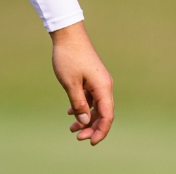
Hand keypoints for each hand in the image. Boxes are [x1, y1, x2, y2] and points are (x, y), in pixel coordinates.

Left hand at [49, 21, 113, 144]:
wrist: (67, 34)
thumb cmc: (69, 57)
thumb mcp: (70, 84)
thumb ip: (79, 104)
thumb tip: (85, 122)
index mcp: (103, 87)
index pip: (107, 116)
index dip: (100, 131)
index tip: (90, 142)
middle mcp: (104, 86)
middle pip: (103, 113)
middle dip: (92, 127)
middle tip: (77, 137)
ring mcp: (98, 82)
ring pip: (96, 106)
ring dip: (86, 118)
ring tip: (72, 129)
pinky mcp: (91, 78)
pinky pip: (91, 97)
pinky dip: (83, 106)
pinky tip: (70, 112)